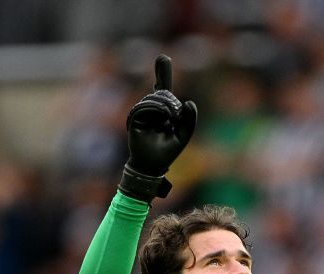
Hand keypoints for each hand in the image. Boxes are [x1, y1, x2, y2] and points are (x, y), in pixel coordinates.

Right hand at [121, 55, 197, 200]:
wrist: (151, 166)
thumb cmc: (167, 151)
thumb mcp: (184, 135)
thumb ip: (189, 120)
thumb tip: (189, 102)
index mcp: (164, 110)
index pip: (163, 88)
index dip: (163, 73)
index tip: (163, 58)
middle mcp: (153, 109)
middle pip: (163, 93)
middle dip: (171, 102)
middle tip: (173, 119)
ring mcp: (143, 112)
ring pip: (153, 98)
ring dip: (163, 107)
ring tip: (166, 123)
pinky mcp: (134, 118)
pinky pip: (144, 107)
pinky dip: (152, 110)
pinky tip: (157, 120)